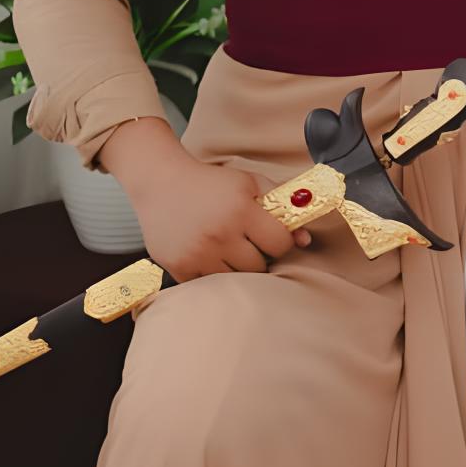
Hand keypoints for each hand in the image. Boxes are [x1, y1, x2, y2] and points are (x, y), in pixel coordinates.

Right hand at [99, 119, 314, 281]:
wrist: (160, 182)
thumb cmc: (210, 183)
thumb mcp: (249, 182)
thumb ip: (281, 204)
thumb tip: (305, 239)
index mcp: (241, 210)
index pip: (280, 245)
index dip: (280, 241)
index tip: (270, 235)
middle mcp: (220, 234)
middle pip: (259, 266)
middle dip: (258, 256)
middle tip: (246, 242)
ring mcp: (198, 254)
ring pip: (235, 279)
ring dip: (235, 267)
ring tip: (226, 248)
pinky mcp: (179, 267)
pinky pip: (208, 284)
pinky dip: (212, 274)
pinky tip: (206, 254)